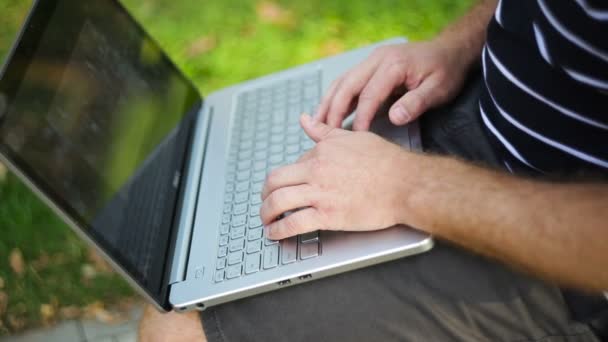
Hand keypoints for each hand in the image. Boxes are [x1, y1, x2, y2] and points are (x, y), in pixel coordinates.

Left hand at [260, 114, 411, 239]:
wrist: (406, 184)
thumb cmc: (387, 162)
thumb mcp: (353, 137)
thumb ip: (325, 132)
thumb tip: (305, 120)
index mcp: (321, 151)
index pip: (293, 165)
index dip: (290, 178)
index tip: (290, 186)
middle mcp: (316, 171)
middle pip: (274, 182)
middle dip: (265, 194)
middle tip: (265, 201)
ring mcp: (320, 194)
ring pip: (278, 202)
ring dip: (266, 213)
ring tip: (266, 220)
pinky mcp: (327, 216)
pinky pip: (293, 223)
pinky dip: (278, 231)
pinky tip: (275, 234)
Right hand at [315, 40, 470, 130]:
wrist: (449, 52)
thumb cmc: (445, 71)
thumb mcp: (439, 89)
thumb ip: (416, 103)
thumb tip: (394, 118)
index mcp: (393, 64)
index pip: (369, 95)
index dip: (360, 118)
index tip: (355, 138)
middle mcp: (377, 59)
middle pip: (347, 86)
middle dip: (333, 111)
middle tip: (324, 134)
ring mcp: (371, 61)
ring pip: (342, 82)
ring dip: (327, 103)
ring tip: (315, 124)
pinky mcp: (369, 67)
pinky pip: (346, 82)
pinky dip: (334, 97)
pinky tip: (327, 113)